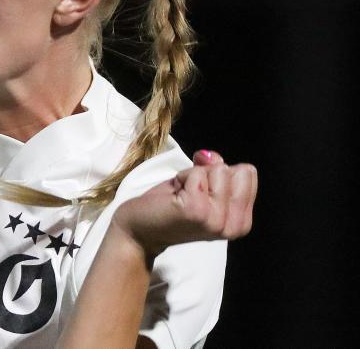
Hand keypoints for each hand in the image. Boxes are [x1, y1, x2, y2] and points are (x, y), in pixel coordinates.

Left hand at [112, 150, 257, 259]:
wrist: (139, 231)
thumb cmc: (170, 205)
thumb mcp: (203, 186)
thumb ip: (216, 169)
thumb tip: (208, 156)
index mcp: (242, 222)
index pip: (248, 173)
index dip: (220, 174)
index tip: (201, 189)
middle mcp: (235, 225)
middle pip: (237, 170)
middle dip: (209, 173)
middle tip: (189, 192)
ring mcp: (216, 219)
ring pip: (218, 169)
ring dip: (192, 176)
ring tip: (181, 195)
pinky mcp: (197, 211)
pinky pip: (197, 172)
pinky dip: (182, 177)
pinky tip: (173, 197)